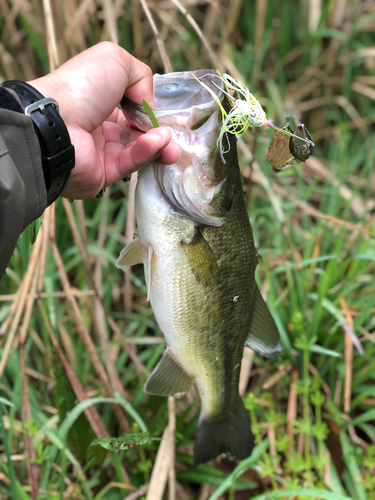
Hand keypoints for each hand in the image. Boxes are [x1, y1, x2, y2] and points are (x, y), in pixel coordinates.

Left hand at [28, 42, 180, 198]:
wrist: (55, 122)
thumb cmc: (81, 86)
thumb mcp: (115, 61)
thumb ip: (142, 77)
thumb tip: (150, 106)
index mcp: (99, 102)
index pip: (132, 109)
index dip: (150, 111)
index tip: (166, 113)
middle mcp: (99, 128)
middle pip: (138, 133)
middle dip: (160, 133)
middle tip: (175, 134)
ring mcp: (101, 153)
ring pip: (138, 151)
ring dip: (158, 144)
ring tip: (168, 139)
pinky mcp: (103, 174)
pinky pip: (129, 164)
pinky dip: (145, 152)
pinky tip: (157, 142)